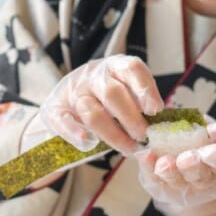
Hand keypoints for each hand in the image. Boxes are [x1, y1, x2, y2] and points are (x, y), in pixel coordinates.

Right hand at [37, 55, 163, 153]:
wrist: (65, 99)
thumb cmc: (104, 97)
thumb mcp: (123, 90)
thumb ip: (139, 101)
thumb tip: (161, 120)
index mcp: (114, 66)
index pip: (131, 69)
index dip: (145, 89)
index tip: (156, 110)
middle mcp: (93, 75)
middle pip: (113, 93)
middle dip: (131, 118)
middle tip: (143, 136)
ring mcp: (72, 92)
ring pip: (92, 112)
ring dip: (113, 134)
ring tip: (128, 148)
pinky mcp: (54, 109)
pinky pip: (63, 120)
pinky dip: (74, 131)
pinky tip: (87, 142)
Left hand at [134, 119, 215, 215]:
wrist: (194, 173)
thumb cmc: (208, 147)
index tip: (212, 150)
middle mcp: (205, 182)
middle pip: (200, 176)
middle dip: (193, 167)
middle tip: (186, 159)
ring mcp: (183, 187)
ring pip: (176, 181)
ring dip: (169, 171)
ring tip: (164, 162)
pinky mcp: (162, 186)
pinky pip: (154, 178)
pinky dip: (149, 167)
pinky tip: (145, 154)